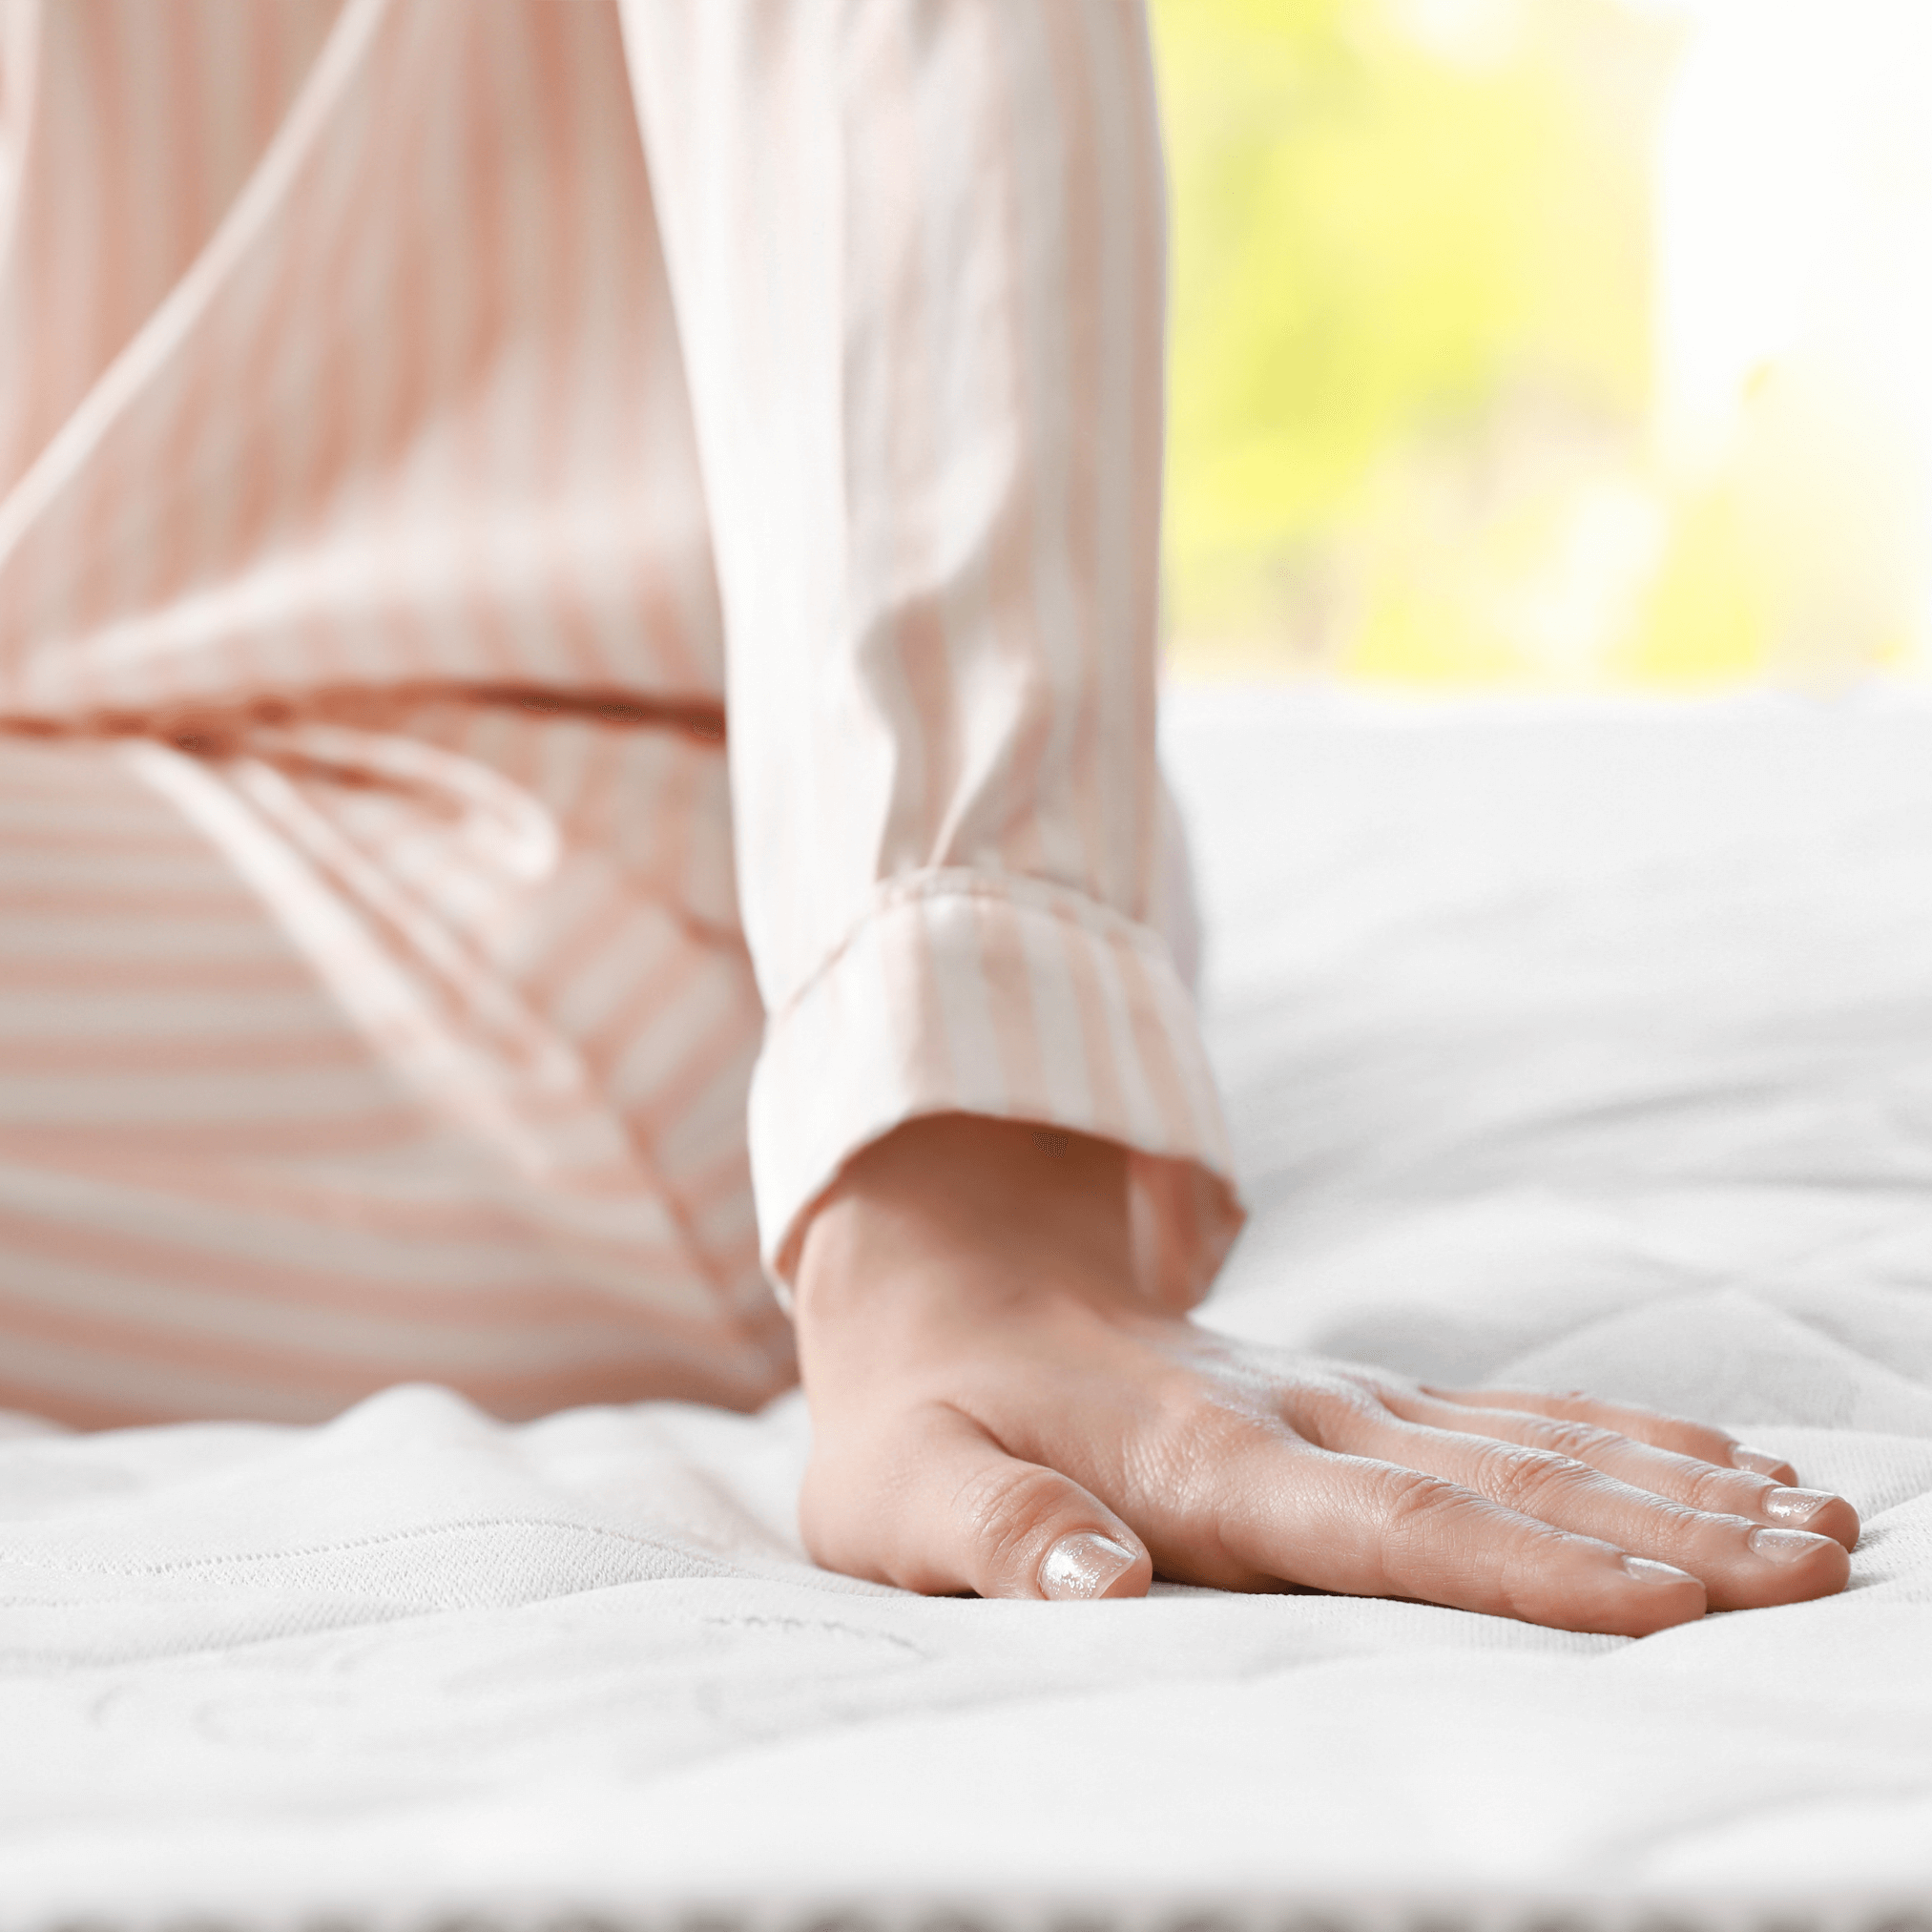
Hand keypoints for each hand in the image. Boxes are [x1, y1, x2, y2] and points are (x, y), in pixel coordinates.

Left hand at [793, 1114, 1856, 1633]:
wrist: (950, 1278)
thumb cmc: (922, 1417)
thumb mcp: (909, 1490)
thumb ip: (1005, 1535)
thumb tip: (1101, 1585)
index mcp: (1197, 1458)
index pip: (1391, 1526)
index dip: (1532, 1571)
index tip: (1674, 1601)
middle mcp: (1295, 1418)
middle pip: (1505, 1483)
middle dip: (1669, 1529)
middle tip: (1823, 1561)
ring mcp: (1332, 1394)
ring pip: (1532, 1441)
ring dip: (1675, 1479)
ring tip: (1816, 1517)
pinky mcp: (1345, 1390)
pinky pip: (1505, 1412)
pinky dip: (1620, 1436)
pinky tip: (1715, 1456)